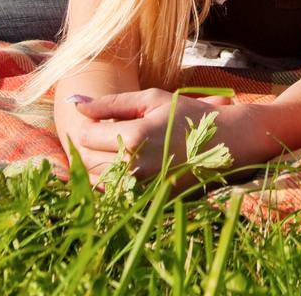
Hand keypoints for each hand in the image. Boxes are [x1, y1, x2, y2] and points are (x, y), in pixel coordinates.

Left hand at [66, 88, 239, 180]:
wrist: (224, 144)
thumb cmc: (187, 115)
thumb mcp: (151, 100)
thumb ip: (111, 103)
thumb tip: (76, 104)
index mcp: (134, 137)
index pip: (86, 136)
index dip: (86, 126)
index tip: (97, 120)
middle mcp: (133, 166)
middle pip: (85, 160)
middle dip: (87, 145)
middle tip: (103, 133)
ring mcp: (138, 188)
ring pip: (94, 180)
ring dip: (96, 163)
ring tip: (113, 147)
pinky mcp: (144, 200)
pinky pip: (110, 193)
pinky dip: (108, 180)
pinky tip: (122, 164)